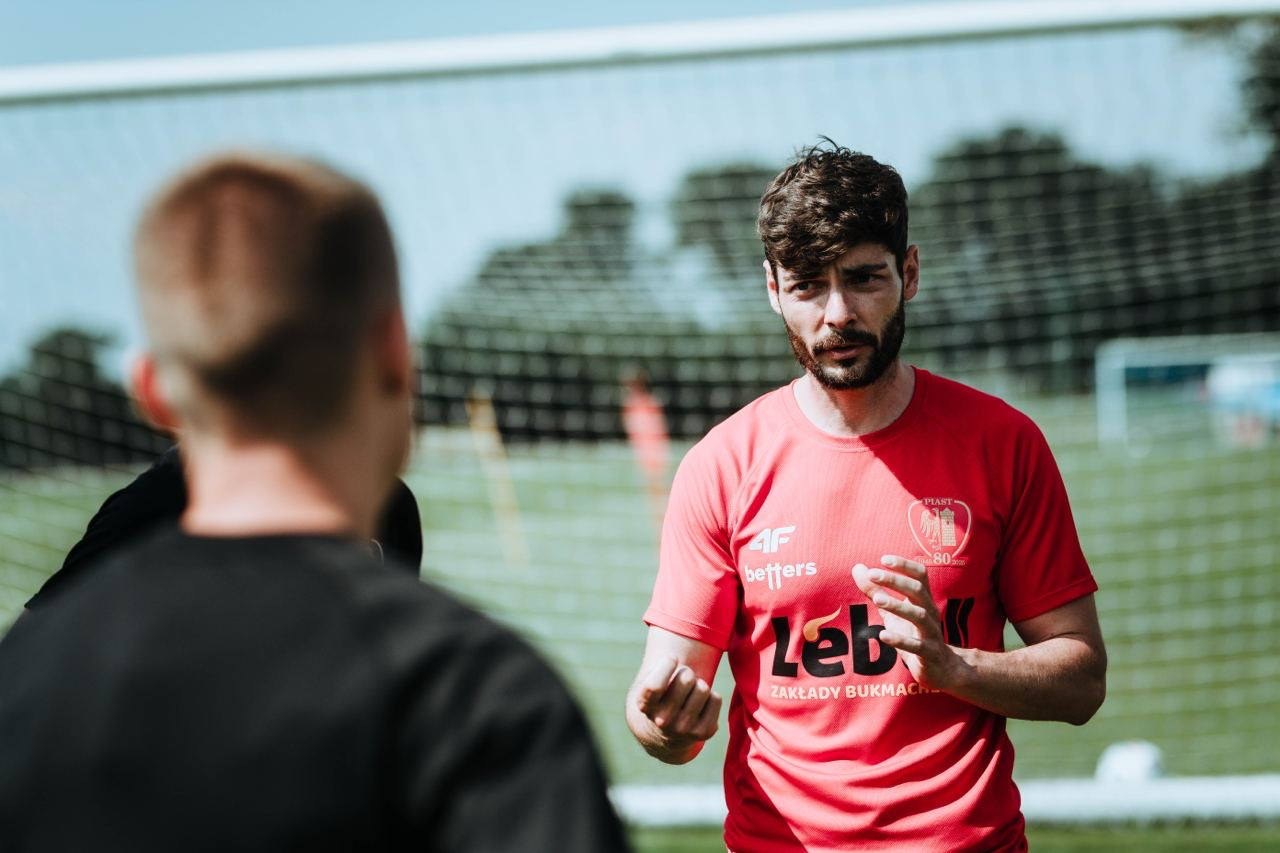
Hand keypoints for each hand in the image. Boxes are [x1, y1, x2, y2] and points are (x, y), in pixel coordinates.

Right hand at [633, 656, 720, 748]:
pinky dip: (711, 697)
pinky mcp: (703, 732)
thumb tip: (676, 657)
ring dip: (699, 685)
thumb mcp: (651, 682)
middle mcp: (663, 721)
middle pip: (686, 679)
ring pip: (703, 688)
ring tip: (690, 694)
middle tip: (682, 679)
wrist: (667, 733)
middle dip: (686, 672)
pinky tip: (700, 705)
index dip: (666, 665)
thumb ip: (661, 669)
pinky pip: (716, 699)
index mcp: (645, 706)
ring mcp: (684, 729)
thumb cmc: (661, 696)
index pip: (655, 685)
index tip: (672, 658)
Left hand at [852, 555, 961, 688]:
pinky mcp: (929, 654)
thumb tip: (858, 567)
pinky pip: (916, 646)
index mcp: (923, 600)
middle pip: (918, 591)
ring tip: (877, 599)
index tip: (883, 558)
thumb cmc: (913, 634)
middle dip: (896, 580)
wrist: (941, 668)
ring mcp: (932, 634)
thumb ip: (875, 591)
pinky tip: (882, 635)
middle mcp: (931, 613)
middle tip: (873, 573)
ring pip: (919, 616)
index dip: (904, 565)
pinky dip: (900, 640)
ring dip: (898, 606)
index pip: (920, 575)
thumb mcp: (892, 612)